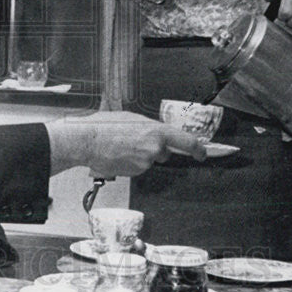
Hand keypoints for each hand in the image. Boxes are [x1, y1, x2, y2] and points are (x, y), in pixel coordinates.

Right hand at [45, 111, 205, 175]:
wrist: (88, 141)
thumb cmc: (106, 126)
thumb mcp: (131, 119)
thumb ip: (148, 127)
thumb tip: (154, 132)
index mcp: (156, 131)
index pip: (186, 141)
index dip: (198, 148)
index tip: (202, 153)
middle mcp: (154, 148)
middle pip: (164, 152)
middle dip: (155, 149)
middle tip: (136, 142)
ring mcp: (145, 162)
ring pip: (149, 160)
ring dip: (140, 155)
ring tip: (122, 146)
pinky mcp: (135, 172)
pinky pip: (138, 167)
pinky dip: (131, 162)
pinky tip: (119, 154)